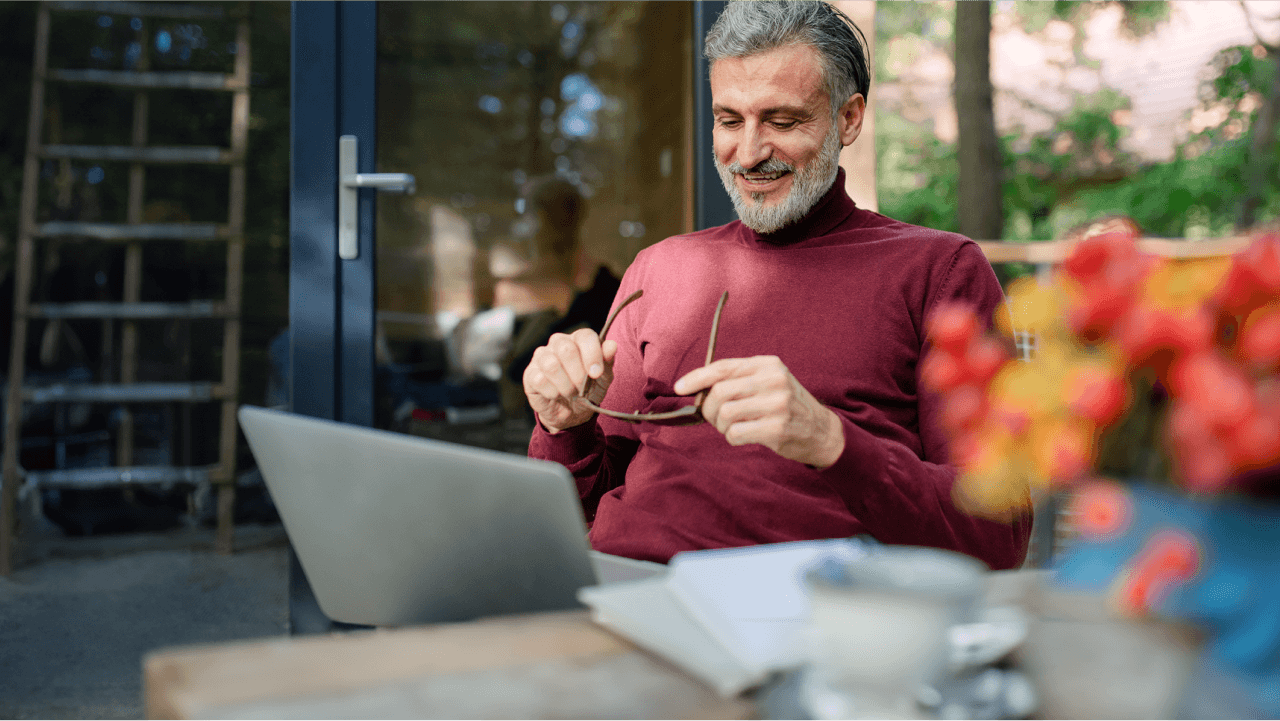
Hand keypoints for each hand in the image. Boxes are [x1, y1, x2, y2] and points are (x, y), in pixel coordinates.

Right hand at [523, 328, 616, 432]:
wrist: (573, 413)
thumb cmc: (589, 390)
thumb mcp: (603, 378)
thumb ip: (607, 360)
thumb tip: (612, 345)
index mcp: (578, 340)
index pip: (585, 336)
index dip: (592, 355)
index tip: (596, 374)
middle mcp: (558, 343)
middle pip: (566, 349)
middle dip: (578, 374)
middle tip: (582, 387)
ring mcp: (541, 356)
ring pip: (551, 365)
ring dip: (565, 385)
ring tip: (570, 392)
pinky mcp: (530, 373)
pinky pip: (539, 380)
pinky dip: (552, 392)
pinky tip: (556, 395)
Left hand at [674, 356, 844, 467]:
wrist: (820, 430)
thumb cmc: (784, 405)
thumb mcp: (768, 382)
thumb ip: (737, 381)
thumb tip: (695, 390)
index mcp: (767, 364)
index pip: (723, 367)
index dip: (697, 378)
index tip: (680, 388)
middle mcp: (773, 380)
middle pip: (719, 393)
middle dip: (710, 409)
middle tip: (717, 418)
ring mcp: (777, 405)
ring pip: (725, 414)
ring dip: (721, 426)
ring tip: (733, 427)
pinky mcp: (777, 429)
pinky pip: (735, 434)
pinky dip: (732, 438)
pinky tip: (744, 436)